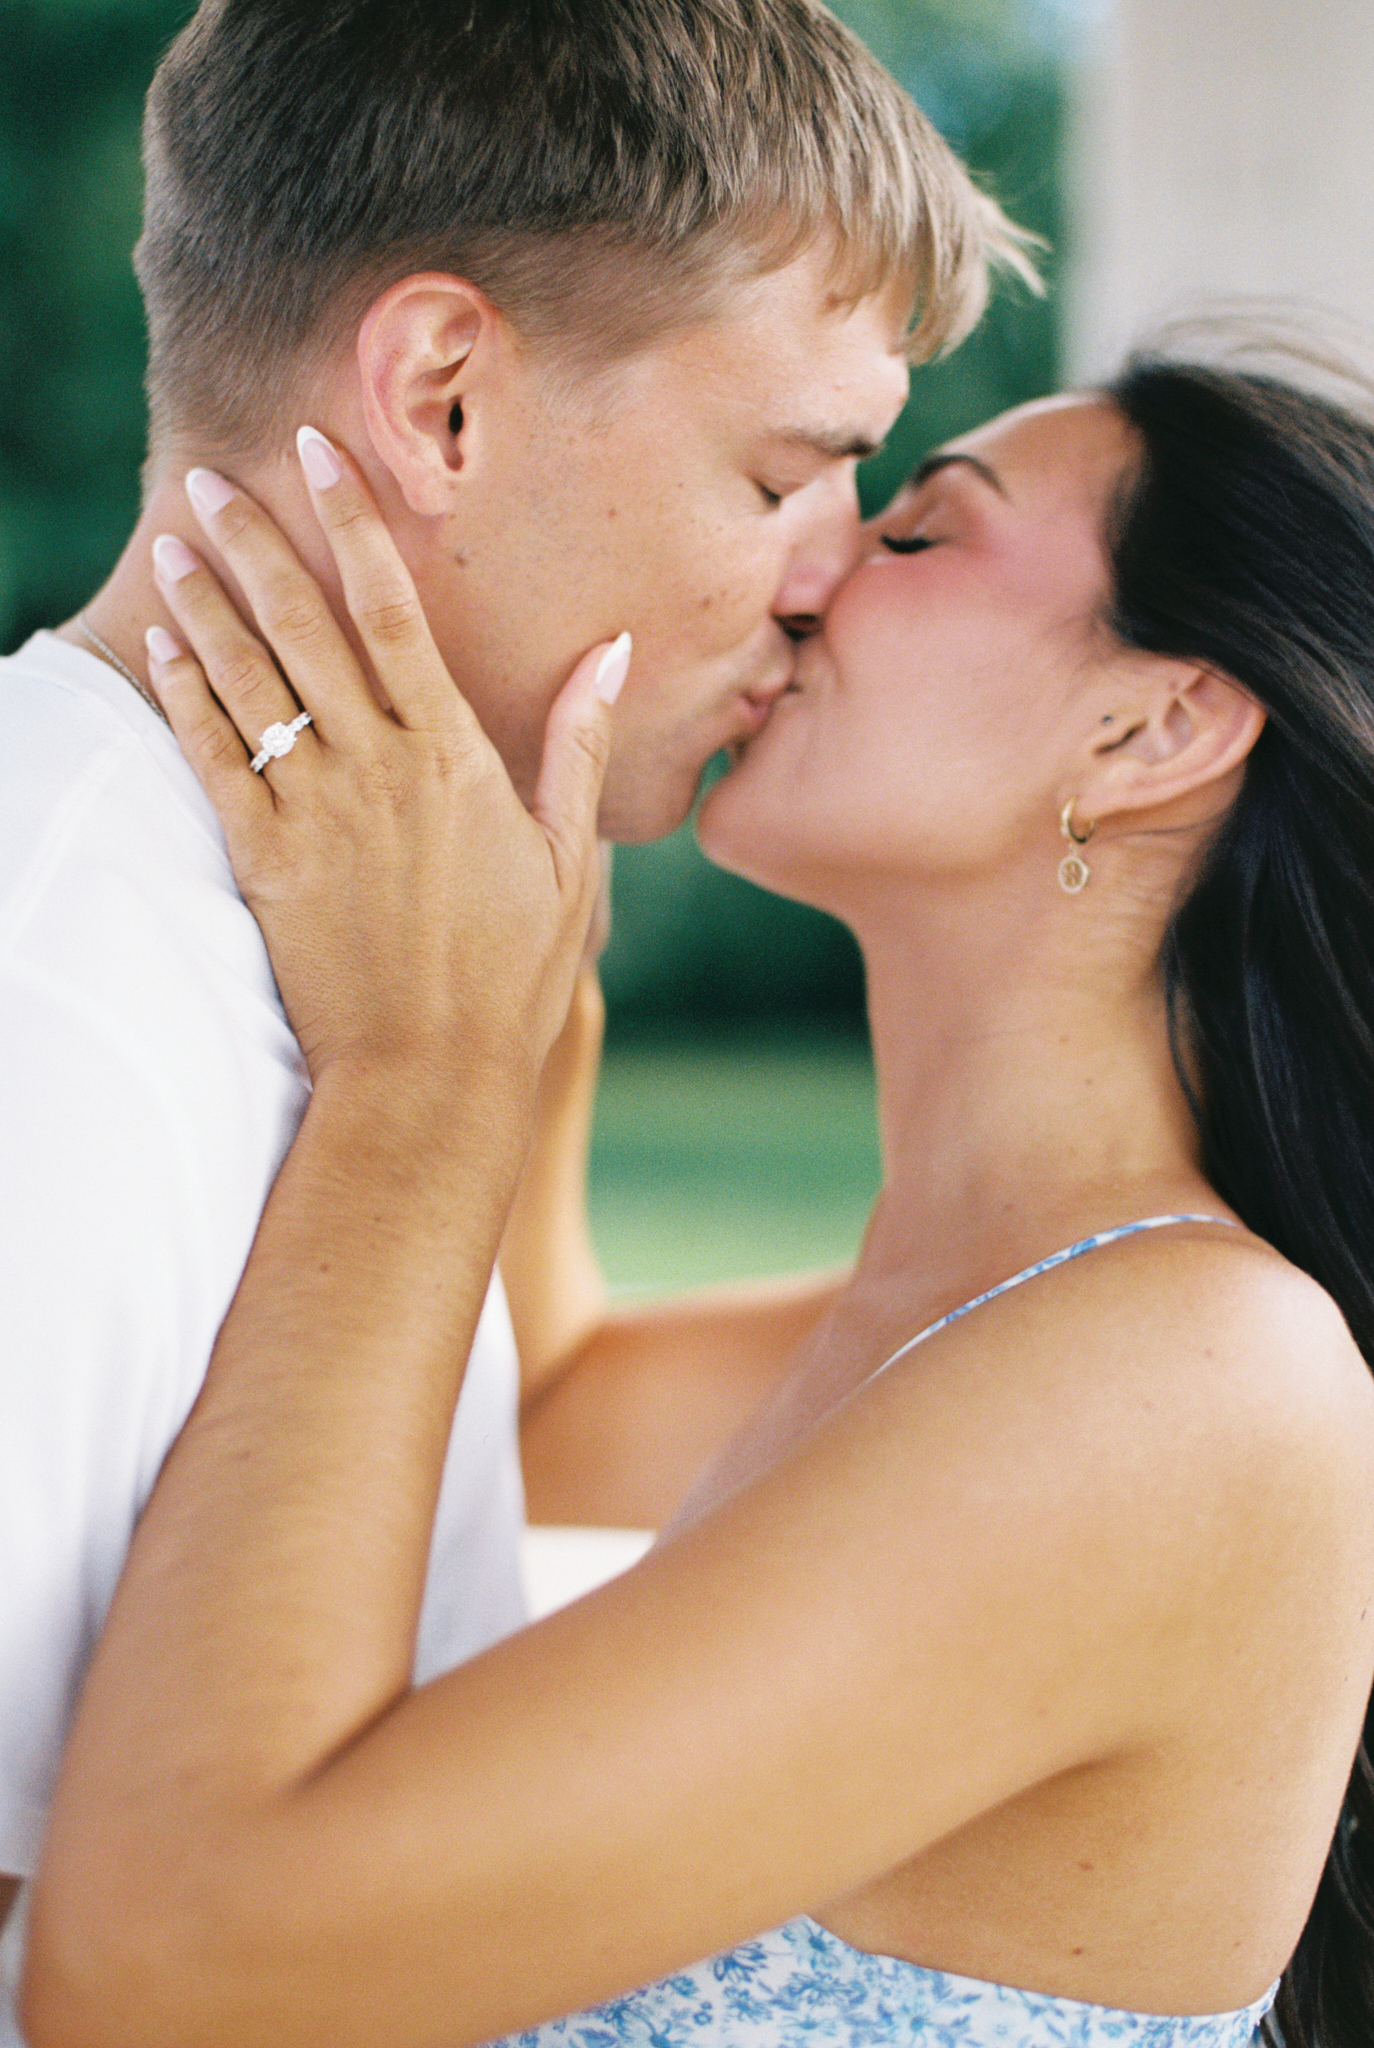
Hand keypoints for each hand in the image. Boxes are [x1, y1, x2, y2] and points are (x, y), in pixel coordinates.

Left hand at [145, 432, 630, 1095]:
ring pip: (248, 685)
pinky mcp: (266, 863)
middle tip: (212, 479)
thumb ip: (580, 748)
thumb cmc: (513, 979)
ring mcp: (315, 815)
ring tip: (175, 542)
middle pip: (303, 630)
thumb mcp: (570, 861)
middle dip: (254, 545)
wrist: (429, 1077)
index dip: (354, 527)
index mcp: (453, 759)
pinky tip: (161, 650)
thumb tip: (612, 652)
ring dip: (206, 608)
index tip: (319, 457)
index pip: (394, 615)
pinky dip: (185, 700)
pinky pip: (215, 762)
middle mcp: (377, 770)